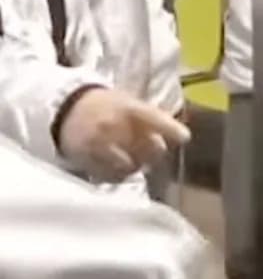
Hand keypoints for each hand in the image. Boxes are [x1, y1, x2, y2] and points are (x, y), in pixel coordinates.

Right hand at [59, 88, 189, 181]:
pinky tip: (114, 165)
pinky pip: (114, 176)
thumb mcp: (127, 102)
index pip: (156, 119)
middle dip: (154, 153)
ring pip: (133, 167)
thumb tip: (181, 137)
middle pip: (151, 150)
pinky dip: (119, 174)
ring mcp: (100, 144)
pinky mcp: (87, 159)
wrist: (63, 108)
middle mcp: (114, 125)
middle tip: (147, 151)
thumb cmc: (105, 106)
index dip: (172, 129)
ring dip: (136, 166)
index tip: (184, 137)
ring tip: (128, 157)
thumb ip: (152, 118)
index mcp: (128, 107)